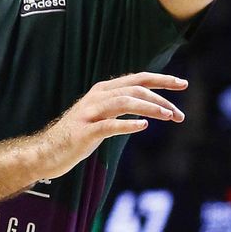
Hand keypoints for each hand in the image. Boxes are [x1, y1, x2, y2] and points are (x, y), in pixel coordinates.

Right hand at [32, 71, 185, 180]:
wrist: (47, 152)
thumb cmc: (77, 136)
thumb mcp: (101, 116)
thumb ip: (120, 107)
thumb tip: (147, 106)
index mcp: (103, 90)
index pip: (137, 79)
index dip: (162, 80)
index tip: (183, 84)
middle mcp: (97, 97)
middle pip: (134, 89)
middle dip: (161, 99)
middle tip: (179, 115)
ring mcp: (90, 113)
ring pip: (124, 102)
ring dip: (149, 108)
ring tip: (168, 116)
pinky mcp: (85, 132)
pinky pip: (109, 125)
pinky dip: (127, 125)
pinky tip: (143, 126)